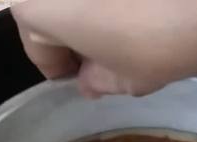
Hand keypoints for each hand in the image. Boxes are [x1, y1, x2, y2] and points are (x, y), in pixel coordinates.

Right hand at [11, 0, 196, 97]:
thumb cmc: (163, 34)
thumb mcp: (130, 76)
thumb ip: (100, 80)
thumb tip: (90, 80)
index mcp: (33, 5)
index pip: (37, 45)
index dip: (62, 67)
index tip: (85, 77)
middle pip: (54, 6)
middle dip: (78, 26)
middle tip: (112, 49)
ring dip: (100, 6)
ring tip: (137, 21)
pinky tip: (152, 1)